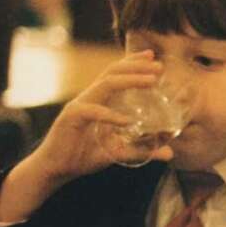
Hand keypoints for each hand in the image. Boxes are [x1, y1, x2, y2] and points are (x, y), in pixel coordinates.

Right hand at [31, 50, 173, 181]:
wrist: (55, 170)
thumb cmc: (83, 156)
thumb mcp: (118, 152)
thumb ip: (142, 150)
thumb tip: (170, 153)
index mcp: (98, 100)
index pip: (115, 73)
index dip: (133, 62)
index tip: (152, 56)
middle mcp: (89, 98)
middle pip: (113, 72)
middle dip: (137, 66)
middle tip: (159, 67)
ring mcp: (80, 105)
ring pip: (106, 84)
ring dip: (130, 80)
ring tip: (151, 82)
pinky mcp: (71, 118)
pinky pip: (93, 111)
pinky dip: (110, 115)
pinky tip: (126, 121)